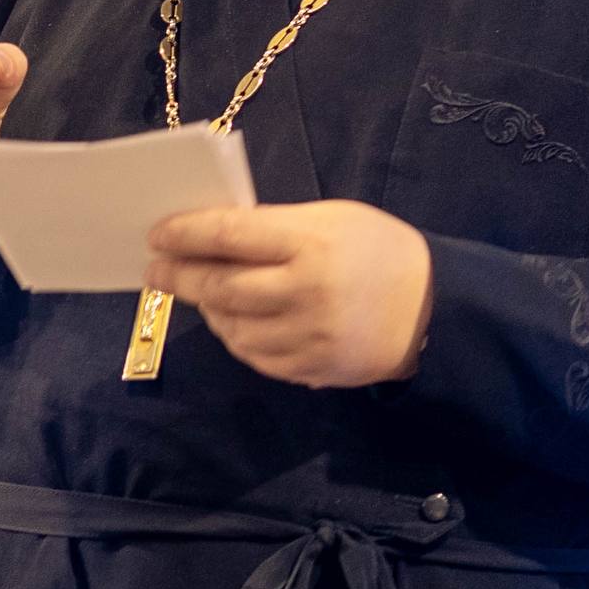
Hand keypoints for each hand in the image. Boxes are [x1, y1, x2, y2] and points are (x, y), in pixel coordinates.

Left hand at [144, 201, 433, 387]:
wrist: (433, 309)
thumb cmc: (377, 250)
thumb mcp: (332, 219)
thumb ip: (276, 227)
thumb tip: (214, 236)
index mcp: (309, 243)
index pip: (229, 235)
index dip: (185, 234)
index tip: (157, 235)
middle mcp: (303, 291)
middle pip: (220, 286)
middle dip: (179, 276)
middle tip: (155, 269)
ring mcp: (306, 336)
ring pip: (231, 326)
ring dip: (207, 308)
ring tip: (199, 293)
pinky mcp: (310, 369)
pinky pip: (254, 355)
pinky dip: (235, 337)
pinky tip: (232, 321)